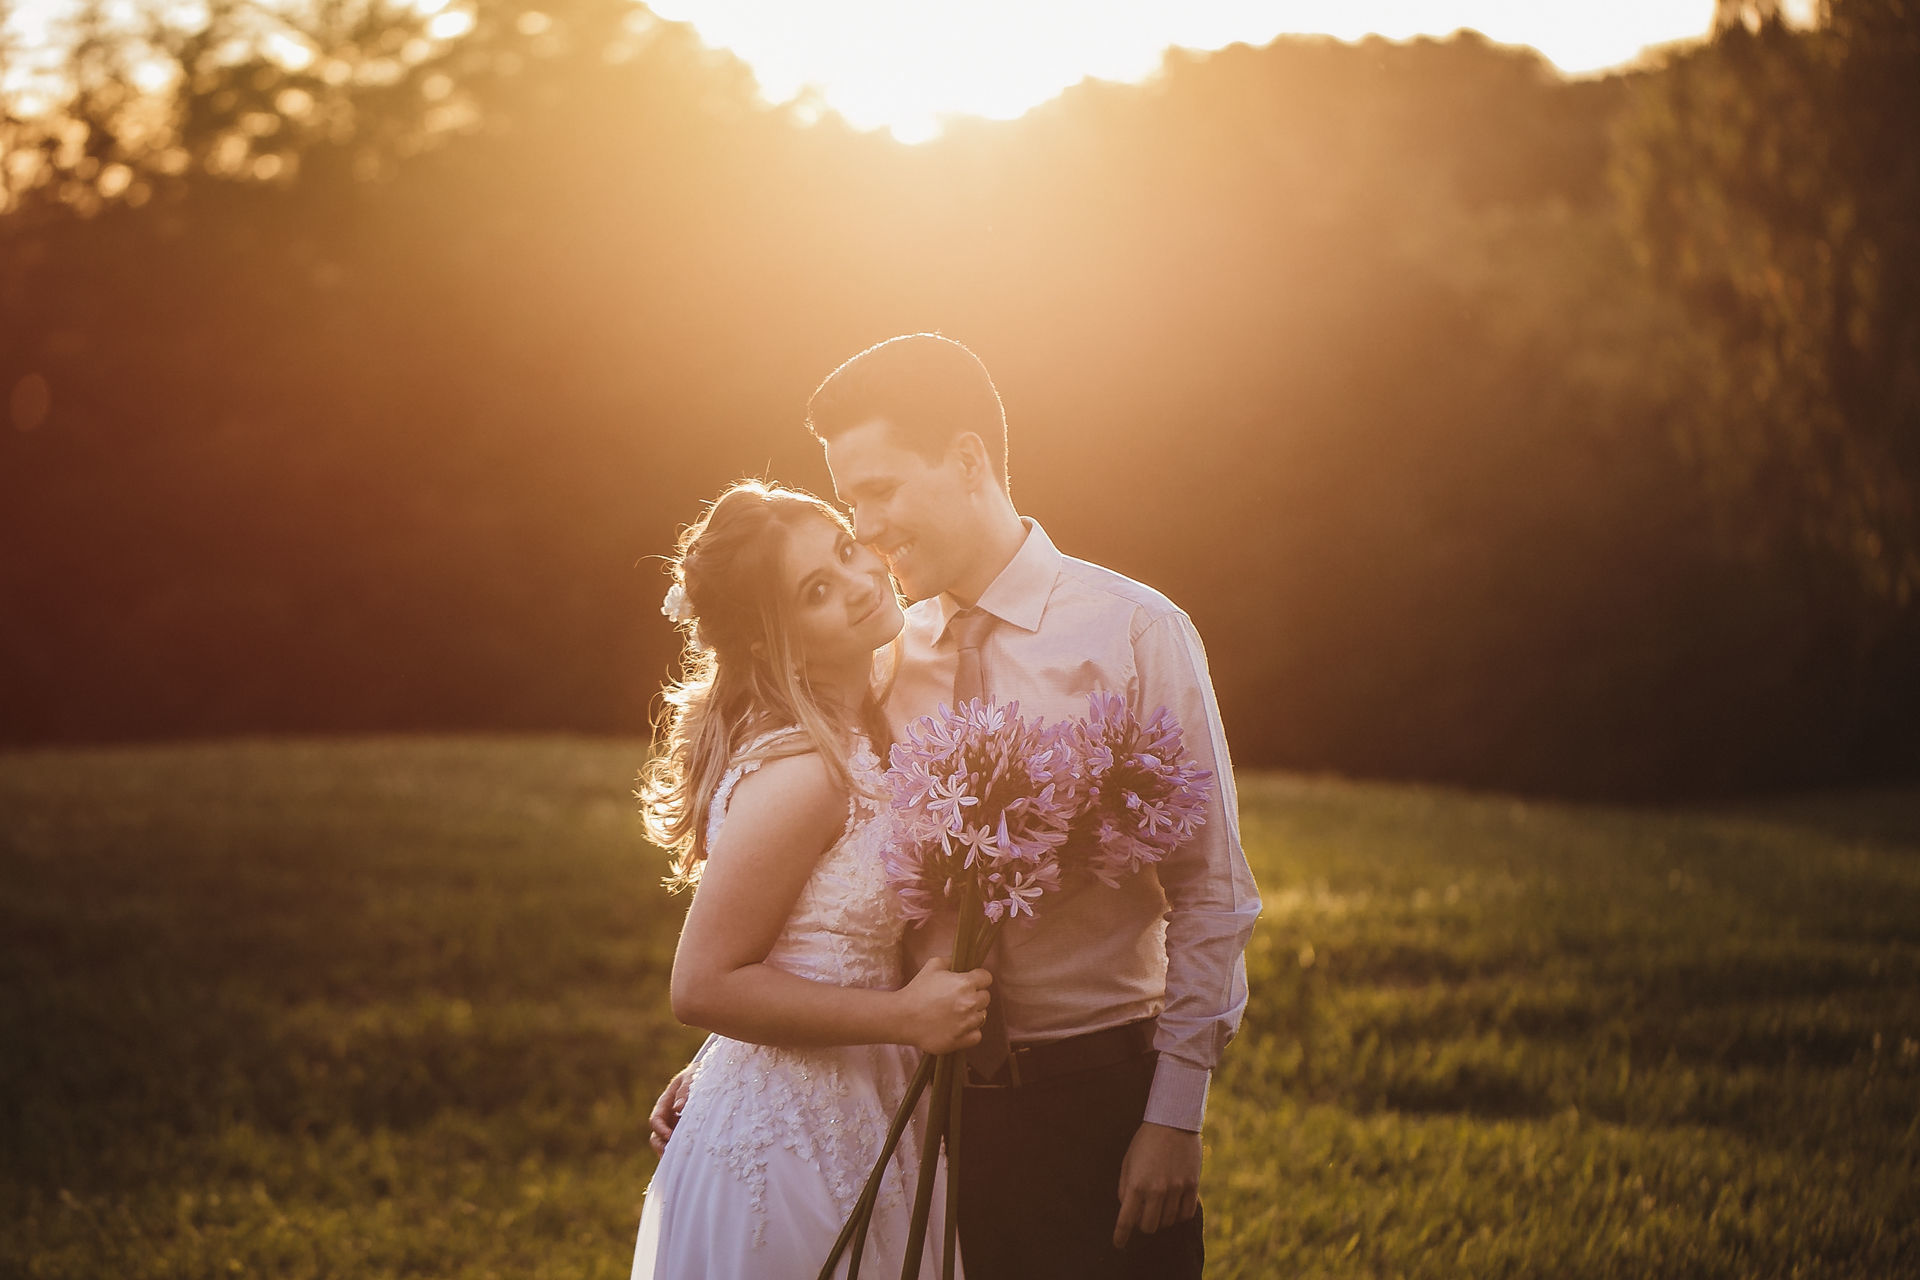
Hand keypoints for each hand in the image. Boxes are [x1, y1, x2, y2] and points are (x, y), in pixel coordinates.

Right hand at [648, 1066, 693, 1154]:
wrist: (713, 1074)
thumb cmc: (700, 1073)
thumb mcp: (693, 1077)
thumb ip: (686, 1090)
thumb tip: (677, 1108)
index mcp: (665, 1103)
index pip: (655, 1120)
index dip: (660, 1130)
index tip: (670, 1136)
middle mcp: (668, 1117)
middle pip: (656, 1137)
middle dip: (662, 1147)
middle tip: (674, 1155)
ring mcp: (676, 1126)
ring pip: (667, 1144)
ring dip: (672, 1153)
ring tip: (683, 1161)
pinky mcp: (687, 1132)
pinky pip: (681, 1145)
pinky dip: (684, 1152)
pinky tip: (694, 1158)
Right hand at [895, 956, 991, 1055]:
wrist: (902, 1018)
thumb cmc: (916, 991)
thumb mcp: (932, 966)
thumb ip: (951, 961)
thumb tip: (962, 962)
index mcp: (965, 983)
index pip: (986, 978)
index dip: (978, 978)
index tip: (970, 982)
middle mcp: (970, 1003)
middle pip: (986, 997)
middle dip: (975, 996)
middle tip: (958, 999)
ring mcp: (967, 1023)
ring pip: (982, 1016)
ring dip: (972, 1014)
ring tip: (954, 1014)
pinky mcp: (962, 1040)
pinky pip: (977, 1034)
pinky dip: (969, 1032)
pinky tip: (956, 1027)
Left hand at [1113, 1122, 1201, 1248]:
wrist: (1172, 1121)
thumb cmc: (1145, 1141)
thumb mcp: (1128, 1161)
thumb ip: (1125, 1187)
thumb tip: (1126, 1208)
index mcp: (1137, 1184)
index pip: (1126, 1220)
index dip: (1121, 1236)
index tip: (1119, 1244)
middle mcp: (1157, 1190)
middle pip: (1149, 1227)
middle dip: (1143, 1225)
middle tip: (1143, 1215)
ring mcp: (1176, 1189)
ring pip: (1168, 1222)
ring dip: (1161, 1219)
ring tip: (1160, 1206)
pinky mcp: (1192, 1185)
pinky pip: (1186, 1214)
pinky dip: (1179, 1215)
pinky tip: (1175, 1205)